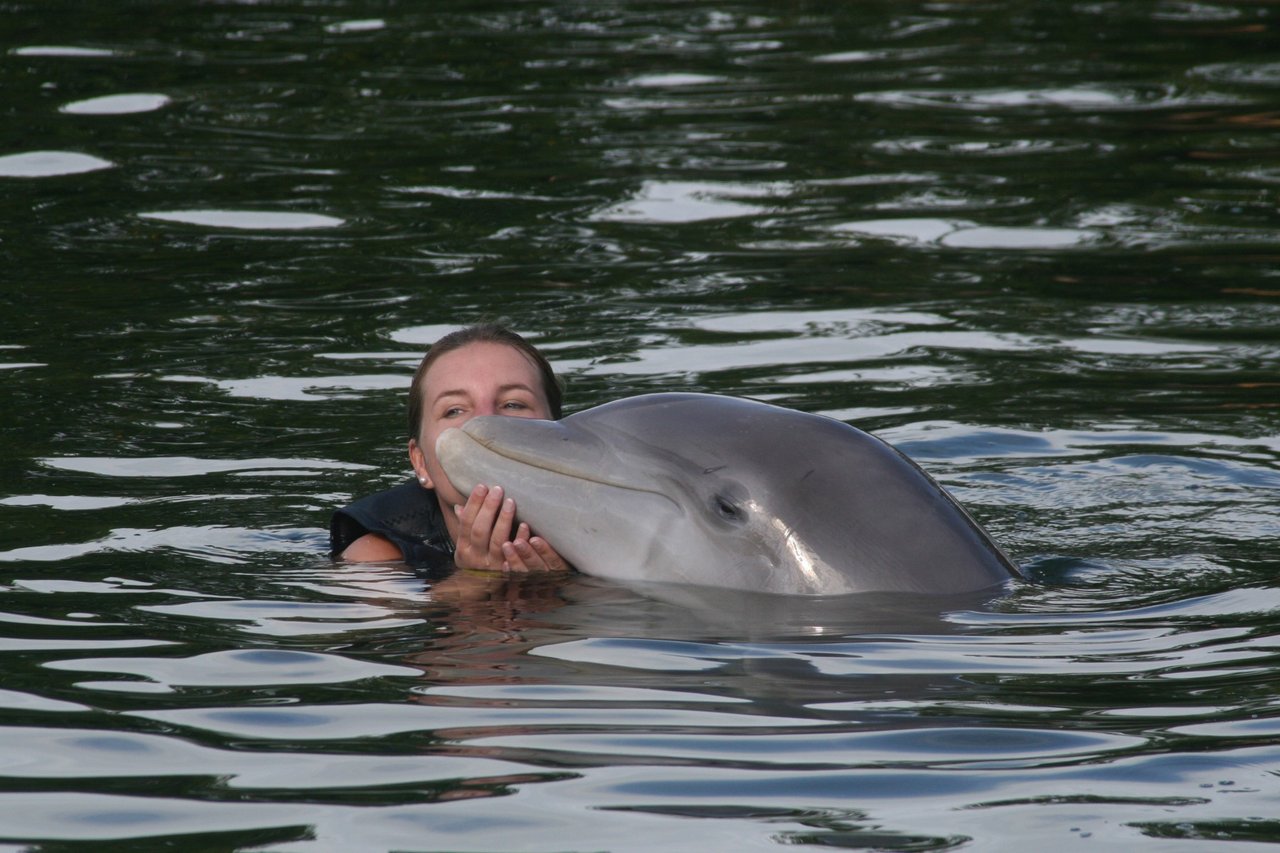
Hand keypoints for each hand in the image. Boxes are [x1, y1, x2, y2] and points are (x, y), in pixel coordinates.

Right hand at [452, 484, 568, 573]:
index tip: (482, 486)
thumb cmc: (477, 564)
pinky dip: (520, 539)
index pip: (466, 523)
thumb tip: (458, 506)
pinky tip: (526, 525)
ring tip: (511, 501)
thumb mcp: (466, 548)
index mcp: (463, 549)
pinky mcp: (509, 572)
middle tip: (498, 489)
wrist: (484, 595)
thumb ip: (465, 528)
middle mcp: (475, 558)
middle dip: (488, 508)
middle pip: (481, 530)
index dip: (474, 504)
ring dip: (504, 520)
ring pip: (497, 541)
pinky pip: (515, 555)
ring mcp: (492, 566)